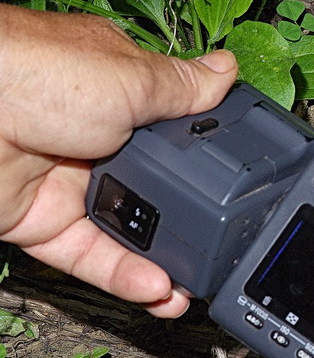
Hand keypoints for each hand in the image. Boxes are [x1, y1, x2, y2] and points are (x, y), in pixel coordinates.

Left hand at [0, 4, 237, 316]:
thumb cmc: (33, 71)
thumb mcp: (132, 76)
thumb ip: (184, 88)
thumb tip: (226, 71)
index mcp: (120, 90)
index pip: (175, 128)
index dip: (206, 155)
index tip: (237, 182)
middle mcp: (97, 136)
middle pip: (156, 186)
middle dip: (189, 217)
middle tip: (219, 242)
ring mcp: (69, 182)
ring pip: (126, 230)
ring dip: (160, 259)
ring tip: (192, 282)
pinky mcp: (42, 223)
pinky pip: (92, 256)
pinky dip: (124, 274)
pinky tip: (157, 287)